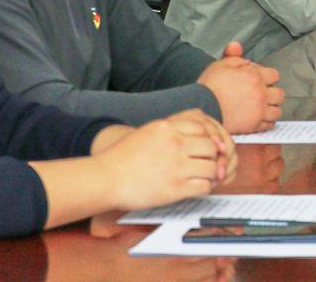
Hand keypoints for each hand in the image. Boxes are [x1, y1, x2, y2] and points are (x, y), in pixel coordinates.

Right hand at [91, 112, 234, 210]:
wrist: (104, 180)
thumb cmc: (122, 158)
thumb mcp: (147, 133)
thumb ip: (170, 131)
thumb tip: (195, 134)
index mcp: (168, 128)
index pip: (204, 128)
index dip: (207, 139)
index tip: (206, 147)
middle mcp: (175, 144)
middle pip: (211, 147)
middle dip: (212, 156)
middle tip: (209, 163)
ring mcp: (176, 166)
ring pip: (212, 166)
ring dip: (211, 173)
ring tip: (205, 176)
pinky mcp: (175, 188)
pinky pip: (204, 185)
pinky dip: (205, 187)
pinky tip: (198, 187)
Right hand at [196, 55, 283, 134]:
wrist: (200, 108)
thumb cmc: (208, 88)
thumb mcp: (220, 65)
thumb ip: (234, 56)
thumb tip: (239, 49)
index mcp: (256, 77)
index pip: (274, 75)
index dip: (266, 77)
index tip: (259, 81)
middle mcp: (260, 94)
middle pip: (279, 94)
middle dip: (272, 93)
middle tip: (263, 94)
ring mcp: (258, 111)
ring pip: (277, 110)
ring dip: (271, 108)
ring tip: (262, 107)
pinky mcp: (253, 126)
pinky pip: (269, 125)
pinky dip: (266, 122)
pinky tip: (259, 118)